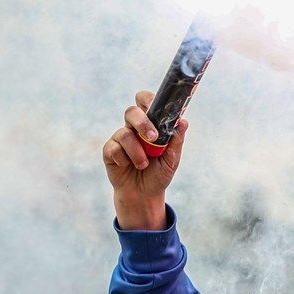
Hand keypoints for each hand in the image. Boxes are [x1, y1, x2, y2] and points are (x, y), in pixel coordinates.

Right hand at [102, 90, 187, 229]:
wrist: (144, 194)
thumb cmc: (159, 173)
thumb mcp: (172, 159)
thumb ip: (176, 140)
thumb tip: (183, 121)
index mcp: (151, 125)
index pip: (146, 102)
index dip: (148, 99)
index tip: (154, 106)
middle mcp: (134, 128)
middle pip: (131, 112)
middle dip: (142, 123)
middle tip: (152, 138)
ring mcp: (120, 138)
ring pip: (124, 133)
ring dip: (137, 151)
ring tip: (143, 164)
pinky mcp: (110, 151)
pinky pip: (114, 148)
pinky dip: (124, 159)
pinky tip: (128, 166)